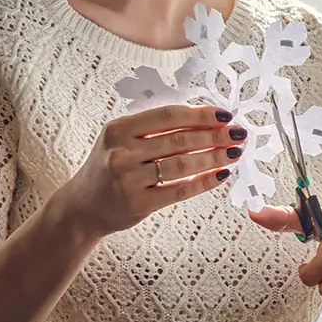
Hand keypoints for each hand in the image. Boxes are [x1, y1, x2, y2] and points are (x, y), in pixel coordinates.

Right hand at [55, 104, 243, 240]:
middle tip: (239, 134)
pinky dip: (204, 182)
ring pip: (183, 164)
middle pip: (180, 140)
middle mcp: (122, 152)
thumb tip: (205, 118)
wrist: (82, 207)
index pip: (169, 116)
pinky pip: (180, 190)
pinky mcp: (139, 203)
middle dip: (215, 136)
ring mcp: (129, 179)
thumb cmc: (110, 168)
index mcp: (119, 128)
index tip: (226, 115)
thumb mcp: (121, 140)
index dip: (201, 114)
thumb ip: (154, 129)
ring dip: (214, 158)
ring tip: (234, 153)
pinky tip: (221, 175)